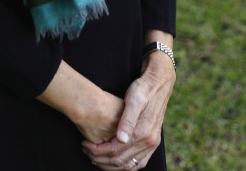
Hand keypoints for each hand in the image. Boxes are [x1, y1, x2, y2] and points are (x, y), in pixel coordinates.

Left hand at [81, 51, 175, 167]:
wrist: (159, 84)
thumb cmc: (143, 89)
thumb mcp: (134, 99)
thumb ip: (127, 120)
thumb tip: (120, 139)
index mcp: (143, 133)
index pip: (116, 151)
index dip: (98, 151)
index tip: (86, 145)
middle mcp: (149, 142)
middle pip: (121, 161)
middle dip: (101, 159)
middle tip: (87, 151)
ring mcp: (152, 144)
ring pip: (130, 165)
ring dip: (111, 166)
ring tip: (96, 158)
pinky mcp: (152, 142)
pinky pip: (139, 163)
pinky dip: (125, 166)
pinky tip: (114, 163)